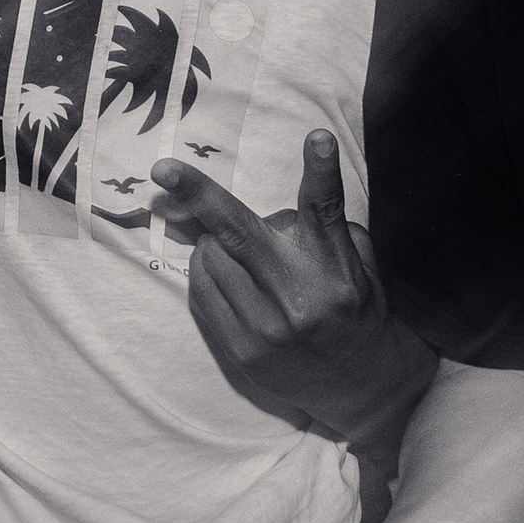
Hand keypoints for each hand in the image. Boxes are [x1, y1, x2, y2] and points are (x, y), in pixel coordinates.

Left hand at [150, 130, 434, 446]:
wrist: (360, 386)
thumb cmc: (356, 309)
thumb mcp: (356, 265)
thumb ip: (318, 230)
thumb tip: (264, 209)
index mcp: (335, 272)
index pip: (325, 212)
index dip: (321, 171)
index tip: (317, 136)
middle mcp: (298, 299)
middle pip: (239, 234)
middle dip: (198, 195)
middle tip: (164, 169)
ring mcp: (264, 329)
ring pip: (212, 258)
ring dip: (215, 240)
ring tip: (242, 252)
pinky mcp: (241, 352)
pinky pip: (202, 292)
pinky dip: (207, 270)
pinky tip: (229, 273)